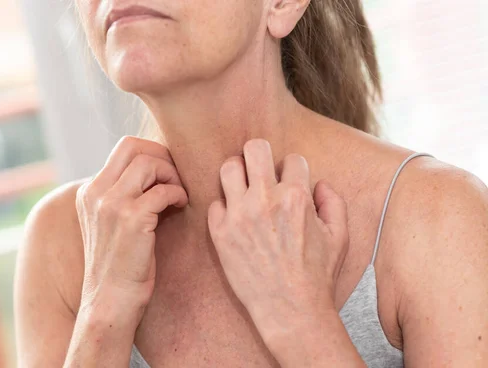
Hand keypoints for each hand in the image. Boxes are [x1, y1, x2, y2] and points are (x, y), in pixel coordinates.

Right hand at [75, 136, 187, 312]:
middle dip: (163, 156)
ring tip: (177, 195)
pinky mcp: (130, 220)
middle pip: (134, 146)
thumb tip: (154, 174)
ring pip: (149, 163)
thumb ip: (123, 197)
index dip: (153, 153)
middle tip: (176, 178)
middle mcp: (96, 193)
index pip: (124, 148)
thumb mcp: (111, 225)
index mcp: (89, 192)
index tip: (167, 173)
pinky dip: (177, 195)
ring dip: (171, 175)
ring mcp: (111, 205)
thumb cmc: (118, 267)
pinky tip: (179, 208)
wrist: (109, 304)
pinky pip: (163, 191)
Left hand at [207, 139, 348, 340]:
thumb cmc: (317, 276)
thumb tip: (319, 183)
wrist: (290, 310)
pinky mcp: (220, 232)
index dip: (293, 170)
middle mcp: (265, 200)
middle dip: (260, 155)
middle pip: (254, 148)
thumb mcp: (340, 237)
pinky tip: (235, 219)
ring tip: (243, 187)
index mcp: (296, 197)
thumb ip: (334, 202)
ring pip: (228, 167)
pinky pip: (214, 203)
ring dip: (238, 174)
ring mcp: (239, 215)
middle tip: (261, 170)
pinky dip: (224, 207)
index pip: (291, 159)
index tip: (290, 183)